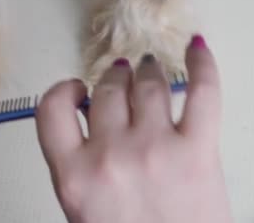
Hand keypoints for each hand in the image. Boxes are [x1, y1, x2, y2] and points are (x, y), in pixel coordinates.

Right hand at [35, 35, 232, 222]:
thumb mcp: (81, 210)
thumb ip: (77, 165)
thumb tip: (92, 122)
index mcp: (73, 174)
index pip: (51, 108)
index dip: (63, 91)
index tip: (76, 91)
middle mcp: (110, 154)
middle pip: (107, 92)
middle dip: (113, 80)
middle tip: (121, 78)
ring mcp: (156, 148)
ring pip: (147, 85)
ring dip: (147, 71)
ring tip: (149, 68)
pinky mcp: (199, 150)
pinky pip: (202, 92)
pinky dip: (202, 64)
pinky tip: (197, 47)